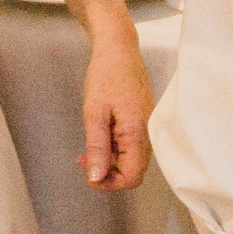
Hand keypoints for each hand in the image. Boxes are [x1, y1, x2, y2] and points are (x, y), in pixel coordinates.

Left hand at [81, 30, 152, 192]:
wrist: (119, 49)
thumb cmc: (106, 75)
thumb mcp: (94, 113)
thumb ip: (96, 148)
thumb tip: (96, 177)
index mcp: (138, 133)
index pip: (132, 177)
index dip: (109, 184)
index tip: (89, 175)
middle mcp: (148, 134)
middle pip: (133, 171)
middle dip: (108, 173)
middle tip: (83, 159)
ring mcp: (148, 128)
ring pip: (132, 160)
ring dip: (110, 161)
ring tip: (89, 146)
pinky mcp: (144, 122)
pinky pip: (132, 146)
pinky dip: (116, 149)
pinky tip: (101, 135)